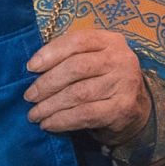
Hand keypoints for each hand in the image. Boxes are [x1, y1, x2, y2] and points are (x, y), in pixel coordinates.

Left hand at [23, 28, 151, 145]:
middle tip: (29, 96)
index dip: (51, 53)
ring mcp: (124, 83)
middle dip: (47, 83)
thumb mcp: (92, 60)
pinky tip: (48, 124)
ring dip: (50, 106)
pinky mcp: (122, 108)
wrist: (135, 108)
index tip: (30, 67)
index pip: (77, 41)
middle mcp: (121, 59)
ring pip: (78, 93)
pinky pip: (85, 114)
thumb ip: (69, 57)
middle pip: (76, 67)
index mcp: (110, 41)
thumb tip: (33, 68)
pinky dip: (62, 120)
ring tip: (34, 114)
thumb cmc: (103, 81)